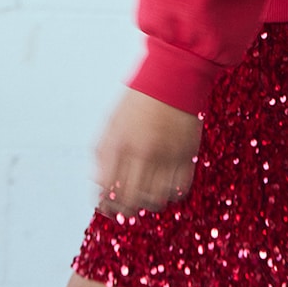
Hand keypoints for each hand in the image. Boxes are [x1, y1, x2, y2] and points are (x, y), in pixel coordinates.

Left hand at [95, 88, 202, 217]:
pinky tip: (165, 186)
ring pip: (156, 200)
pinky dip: (171, 194)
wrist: (173, 76)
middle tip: (125, 208)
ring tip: (145, 197)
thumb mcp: (111, 121)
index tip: (107, 207)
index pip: (108, 190)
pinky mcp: (188, 154)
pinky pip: (179, 189)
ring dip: (148, 204)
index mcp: (120, 143)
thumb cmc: (140, 97)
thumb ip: (102, 154)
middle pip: (131, 201)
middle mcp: (143, 152)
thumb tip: (100, 183)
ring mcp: (167, 154)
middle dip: (125, 210)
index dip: (106, 204)